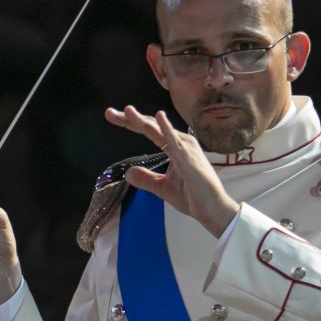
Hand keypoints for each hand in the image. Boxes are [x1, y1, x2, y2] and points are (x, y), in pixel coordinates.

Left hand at [103, 106, 238, 236]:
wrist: (211, 209)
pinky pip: (175, 142)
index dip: (130, 123)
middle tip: (109, 112)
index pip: (148, 131)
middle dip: (130, 119)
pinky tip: (158, 118)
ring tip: (127, 111)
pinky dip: (166, 129)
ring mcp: (185, 149)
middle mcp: (180, 143)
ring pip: (160, 131)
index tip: (111, 116)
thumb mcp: (162, 188)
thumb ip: (145, 179)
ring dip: (144, 121)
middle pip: (151, 126)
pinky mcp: (189, 159)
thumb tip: (127, 173)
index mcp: (174, 147)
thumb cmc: (192, 196)